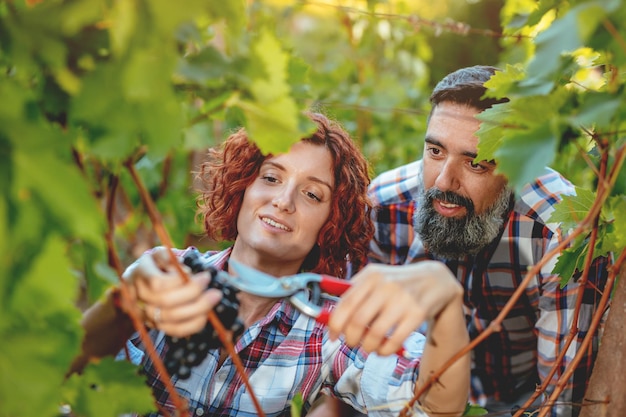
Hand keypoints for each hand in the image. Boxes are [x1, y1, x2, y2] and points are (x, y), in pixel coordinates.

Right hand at [121, 247, 222, 336]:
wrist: (144, 281)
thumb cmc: (157, 264)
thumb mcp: (161, 254)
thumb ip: (169, 258)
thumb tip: (184, 272)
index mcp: (139, 273)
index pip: (157, 283)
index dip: (182, 281)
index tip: (204, 275)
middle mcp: (138, 295)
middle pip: (165, 301)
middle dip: (194, 294)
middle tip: (214, 289)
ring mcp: (144, 313)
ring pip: (170, 318)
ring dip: (198, 309)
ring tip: (214, 298)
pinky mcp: (155, 325)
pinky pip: (174, 330)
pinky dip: (193, 324)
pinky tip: (206, 314)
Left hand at [328, 261, 462, 355]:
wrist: (436, 280)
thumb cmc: (398, 282)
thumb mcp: (376, 277)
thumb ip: (354, 291)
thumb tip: (329, 315)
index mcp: (371, 276)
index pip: (344, 303)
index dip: (334, 324)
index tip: (332, 336)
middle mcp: (386, 285)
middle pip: (357, 321)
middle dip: (350, 339)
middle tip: (352, 343)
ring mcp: (403, 299)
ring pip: (374, 334)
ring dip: (367, 347)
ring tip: (368, 347)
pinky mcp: (417, 314)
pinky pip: (394, 341)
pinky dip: (384, 351)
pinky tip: (382, 350)